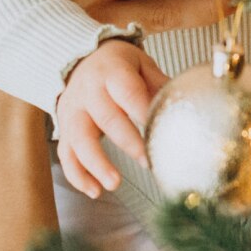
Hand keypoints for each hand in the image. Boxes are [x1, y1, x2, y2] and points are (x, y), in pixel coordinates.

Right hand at [55, 40, 168, 198]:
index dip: (143, 111)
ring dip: (96, 164)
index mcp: (112, 72)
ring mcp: (72, 110)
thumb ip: (159, 85)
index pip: (128, 92)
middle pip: (106, 118)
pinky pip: (66, 154)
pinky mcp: (63, 128)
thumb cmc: (118, 66)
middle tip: (148, 162)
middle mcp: (88, 90)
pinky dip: (77, 175)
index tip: (159, 131)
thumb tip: (187, 106)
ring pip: (79, 138)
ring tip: (114, 184)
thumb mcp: (140, 64)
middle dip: (128, 142)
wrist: (79, 59)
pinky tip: (94, 191)